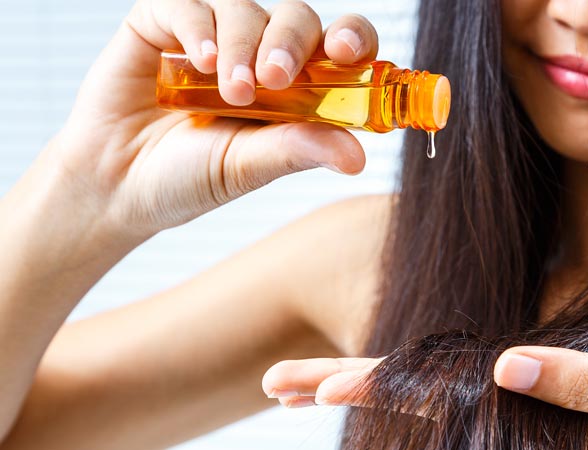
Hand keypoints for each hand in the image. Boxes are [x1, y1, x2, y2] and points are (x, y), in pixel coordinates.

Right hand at [51, 0, 378, 237]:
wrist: (115, 187)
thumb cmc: (187, 179)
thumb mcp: (248, 168)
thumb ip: (298, 151)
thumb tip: (358, 156)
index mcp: (291, 90)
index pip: (336, 48)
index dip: (351, 40)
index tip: (346, 52)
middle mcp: (257, 56)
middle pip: (296, 19)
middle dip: (290, 42)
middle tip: (275, 80)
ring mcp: (211, 37)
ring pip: (244, 9)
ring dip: (241, 46)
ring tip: (231, 92)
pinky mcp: (162, 25)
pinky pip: (188, 4)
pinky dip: (198, 26)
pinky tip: (200, 59)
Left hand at [262, 343, 587, 448]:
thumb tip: (508, 366)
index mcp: (535, 417)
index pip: (437, 400)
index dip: (373, 389)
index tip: (314, 386)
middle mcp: (512, 418)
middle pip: (411, 403)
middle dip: (344, 388)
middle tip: (279, 382)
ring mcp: (516, 415)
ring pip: (425, 403)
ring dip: (366, 389)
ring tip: (306, 386)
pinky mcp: (530, 406)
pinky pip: (459, 400)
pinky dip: (410, 388)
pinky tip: (379, 383)